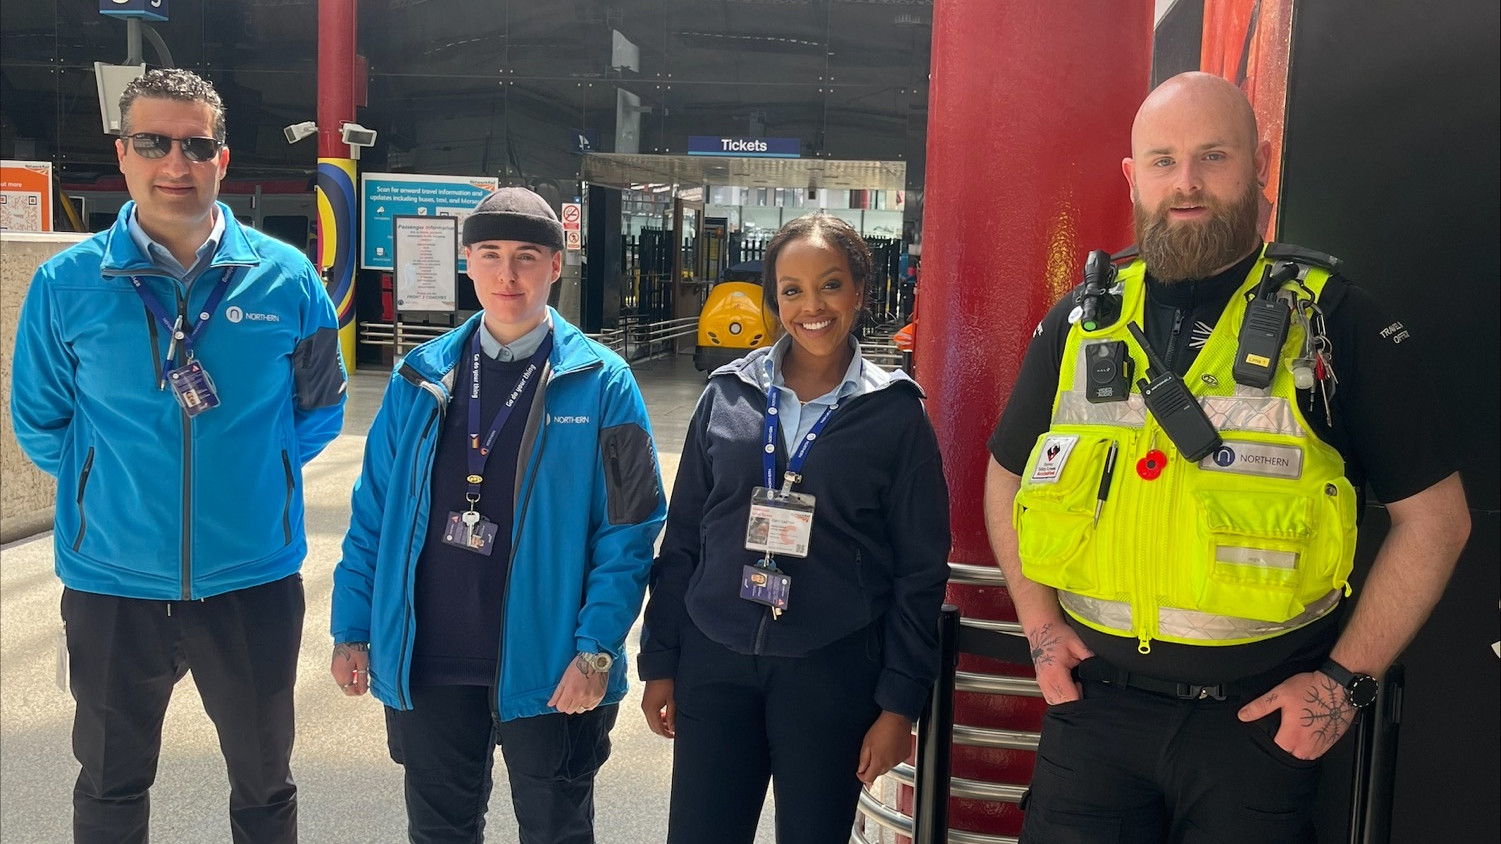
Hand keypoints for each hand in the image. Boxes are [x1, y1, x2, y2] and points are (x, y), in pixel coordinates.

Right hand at [330, 642, 369, 696]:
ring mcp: (334, 670)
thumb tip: (363, 691)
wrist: (348, 636)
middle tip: (364, 684)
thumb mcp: (362, 664)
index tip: (365, 689)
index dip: (358, 692)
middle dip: (354, 688)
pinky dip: (347, 678)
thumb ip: (362, 678)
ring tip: (360, 677)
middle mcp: (336, 673)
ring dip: (351, 683)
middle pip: (344, 688)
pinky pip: (340, 677)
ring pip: (342, 683)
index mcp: (342, 674)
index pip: (349, 690)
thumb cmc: (356, 648)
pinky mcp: (334, 666)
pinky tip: (354, 672)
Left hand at [547, 656, 608, 714]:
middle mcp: (581, 697)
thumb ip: (557, 693)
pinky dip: (587, 704)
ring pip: (580, 710)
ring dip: (578, 705)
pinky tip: (586, 695)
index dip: (560, 703)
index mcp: (571, 691)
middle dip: (568, 704)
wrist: (595, 660)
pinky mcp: (599, 697)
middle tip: (571, 695)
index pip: (561, 708)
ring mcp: (591, 698)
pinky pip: (590, 707)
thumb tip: (550, 704)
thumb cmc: (579, 666)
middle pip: (570, 710)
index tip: (562, 699)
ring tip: (579, 695)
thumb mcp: (565, 677)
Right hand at [641, 678, 676, 738]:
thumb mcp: (672, 701)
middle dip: (663, 731)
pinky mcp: (646, 701)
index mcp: (651, 709)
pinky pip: (651, 714)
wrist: (659, 669)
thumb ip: (672, 716)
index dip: (666, 734)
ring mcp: (645, 705)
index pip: (658, 728)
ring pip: (652, 721)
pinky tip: (666, 715)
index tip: (674, 735)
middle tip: (673, 732)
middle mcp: (645, 708)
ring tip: (671, 723)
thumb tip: (673, 728)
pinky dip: (658, 718)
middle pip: (653, 727)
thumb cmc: (666, 682)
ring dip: (661, 724)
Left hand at [857, 711, 912, 785]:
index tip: (860, 772)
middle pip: (878, 773)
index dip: (862, 776)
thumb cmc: (882, 728)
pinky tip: (890, 746)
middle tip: (870, 754)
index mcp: (879, 762)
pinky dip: (892, 757)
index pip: (869, 779)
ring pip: (887, 767)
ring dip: (883, 761)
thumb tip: (861, 770)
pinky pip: (896, 760)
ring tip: (882, 747)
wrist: (897, 718)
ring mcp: (899, 760)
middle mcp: (890, 764)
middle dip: (872, 767)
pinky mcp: (905, 755)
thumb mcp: (866, 744)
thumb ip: (863, 760)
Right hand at [1027, 622, 1093, 703]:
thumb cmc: (1057, 635)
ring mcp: (1042, 684)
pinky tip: (1069, 687)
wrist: (1041, 629)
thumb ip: (1091, 659)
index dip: (1083, 702)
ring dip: (1068, 701)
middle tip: (1083, 687)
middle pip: (1063, 707)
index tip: (1090, 693)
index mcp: (1055, 673)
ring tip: (1076, 685)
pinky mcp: (1042, 684)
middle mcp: (1046, 682)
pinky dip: (1062, 698)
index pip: (1070, 700)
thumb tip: (1105, 673)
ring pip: (1056, 705)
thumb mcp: (1078, 644)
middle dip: (1076, 703)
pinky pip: (1052, 700)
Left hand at [1237, 670, 1355, 760]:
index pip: (1276, 749)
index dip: (1272, 740)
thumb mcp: (1280, 694)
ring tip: (1298, 729)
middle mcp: (1307, 746)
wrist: (1339, 687)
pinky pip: (1318, 751)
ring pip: (1304, 754)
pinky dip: (1312, 744)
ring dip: (1300, 746)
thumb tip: (1242, 715)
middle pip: (1290, 753)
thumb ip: (1260, 707)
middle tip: (1286, 728)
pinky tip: (1310, 730)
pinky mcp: (1331, 742)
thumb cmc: (1311, 689)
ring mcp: (1321, 745)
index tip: (1273, 730)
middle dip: (1286, 744)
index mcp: (1292, 737)